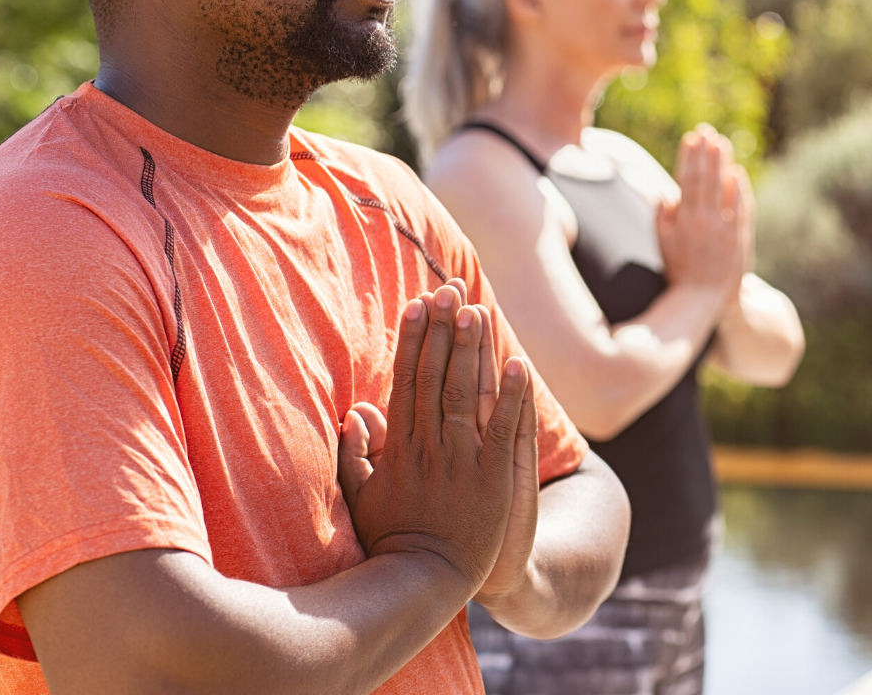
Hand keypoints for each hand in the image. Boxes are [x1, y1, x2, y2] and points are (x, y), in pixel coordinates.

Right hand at [335, 280, 530, 598]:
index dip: (413, 340)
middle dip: (441, 330)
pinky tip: (517, 363)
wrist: (426, 583)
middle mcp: (429, 446)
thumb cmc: (394, 540)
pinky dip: (509, 395)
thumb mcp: (362, 497)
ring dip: (470, 350)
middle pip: (434, 375)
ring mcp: (462, 459)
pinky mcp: (493, 476)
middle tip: (447, 288)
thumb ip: (354, 455)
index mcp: (400, 447)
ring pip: (464, 393)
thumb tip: (354, 413)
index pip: (406, 380)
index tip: (418, 305)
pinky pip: (504, 427)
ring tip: (474, 308)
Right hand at [657, 125, 747, 312]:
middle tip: (707, 132)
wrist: (704, 299)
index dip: (689, 157)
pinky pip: (741, 207)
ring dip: (723, 164)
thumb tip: (665, 192)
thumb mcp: (663, 243)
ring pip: (724, 188)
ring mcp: (724, 228)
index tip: (691, 138)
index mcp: (682, 221)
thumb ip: (662, 216)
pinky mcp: (739, 237)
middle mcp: (704, 221)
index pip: (686, 180)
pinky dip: (740, 189)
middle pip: (706, 179)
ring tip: (722, 143)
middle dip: (706, 153)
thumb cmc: (680, 269)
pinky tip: (737, 173)